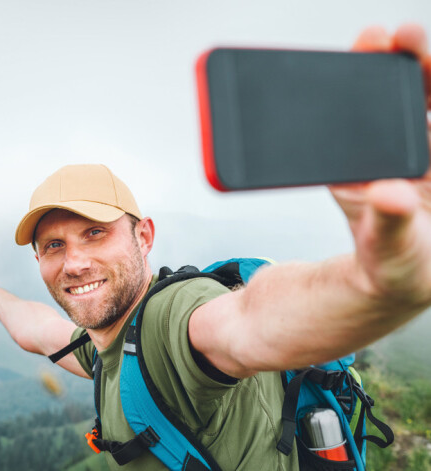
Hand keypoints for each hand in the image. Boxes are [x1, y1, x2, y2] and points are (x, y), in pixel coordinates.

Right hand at [330, 24, 430, 303]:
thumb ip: (394, 226)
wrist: (365, 287)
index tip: (415, 48)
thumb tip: (389, 191)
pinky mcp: (360, 170)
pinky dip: (342, 111)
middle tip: (390, 37)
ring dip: (376, 79)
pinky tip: (337, 88)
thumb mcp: (397, 257)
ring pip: (390, 111)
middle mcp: (425, 163)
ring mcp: (393, 162)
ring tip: (366, 47)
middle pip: (424, 101)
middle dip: (412, 63)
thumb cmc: (401, 273)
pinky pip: (353, 133)